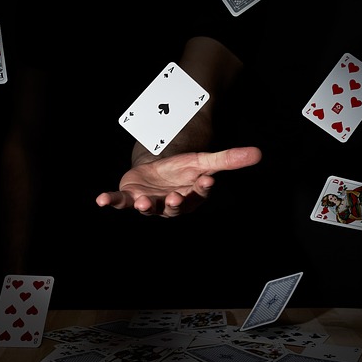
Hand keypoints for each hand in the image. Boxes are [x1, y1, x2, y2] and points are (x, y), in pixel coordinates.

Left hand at [95, 146, 261, 216]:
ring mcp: (150, 202)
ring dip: (146, 207)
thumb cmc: (183, 170)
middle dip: (175, 203)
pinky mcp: (130, 198)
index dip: (203, 187)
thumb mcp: (205, 160)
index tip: (207, 180)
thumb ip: (229, 159)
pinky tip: (101, 200)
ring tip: (144, 203)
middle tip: (176, 198)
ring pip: (149, 208)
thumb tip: (259, 153)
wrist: (158, 172)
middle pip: (174, 206)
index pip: (199, 192)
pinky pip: (120, 202)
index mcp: (191, 195)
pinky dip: (111, 201)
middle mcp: (171, 204)